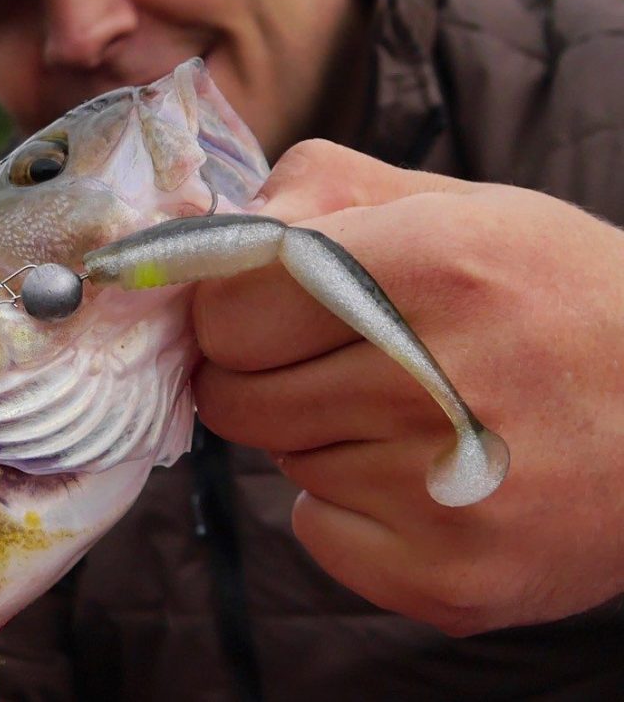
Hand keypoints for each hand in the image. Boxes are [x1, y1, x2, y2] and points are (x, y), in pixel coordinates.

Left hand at [192, 139, 623, 634]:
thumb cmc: (553, 295)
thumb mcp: (456, 205)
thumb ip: (322, 193)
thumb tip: (219, 231)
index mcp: (432, 266)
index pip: (229, 312)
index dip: (233, 314)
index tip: (263, 316)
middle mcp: (434, 381)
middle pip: (238, 398)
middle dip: (263, 378)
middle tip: (333, 365)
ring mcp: (445, 493)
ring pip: (284, 462)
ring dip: (319, 438)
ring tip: (409, 416)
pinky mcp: (452, 578)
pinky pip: (319, 532)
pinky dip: (349, 510)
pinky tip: (421, 479)